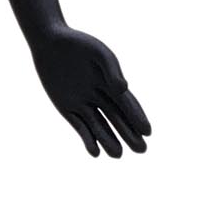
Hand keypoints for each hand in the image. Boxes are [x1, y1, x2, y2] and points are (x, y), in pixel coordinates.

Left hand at [29, 24, 151, 157]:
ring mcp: (84, 104)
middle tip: (142, 150)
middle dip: (129, 134)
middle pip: (118, 119)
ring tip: (118, 155)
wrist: (49, 42)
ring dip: (109, 141)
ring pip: (99, 127)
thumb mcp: (98, 54)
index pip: (128, 104)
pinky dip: (87, 139)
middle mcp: (100, 96)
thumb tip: (124, 89)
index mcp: (112, 83)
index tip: (148, 132)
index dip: (138, 118)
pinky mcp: (67, 109)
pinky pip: (80, 127)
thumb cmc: (78, 45)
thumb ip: (112, 70)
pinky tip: (95, 152)